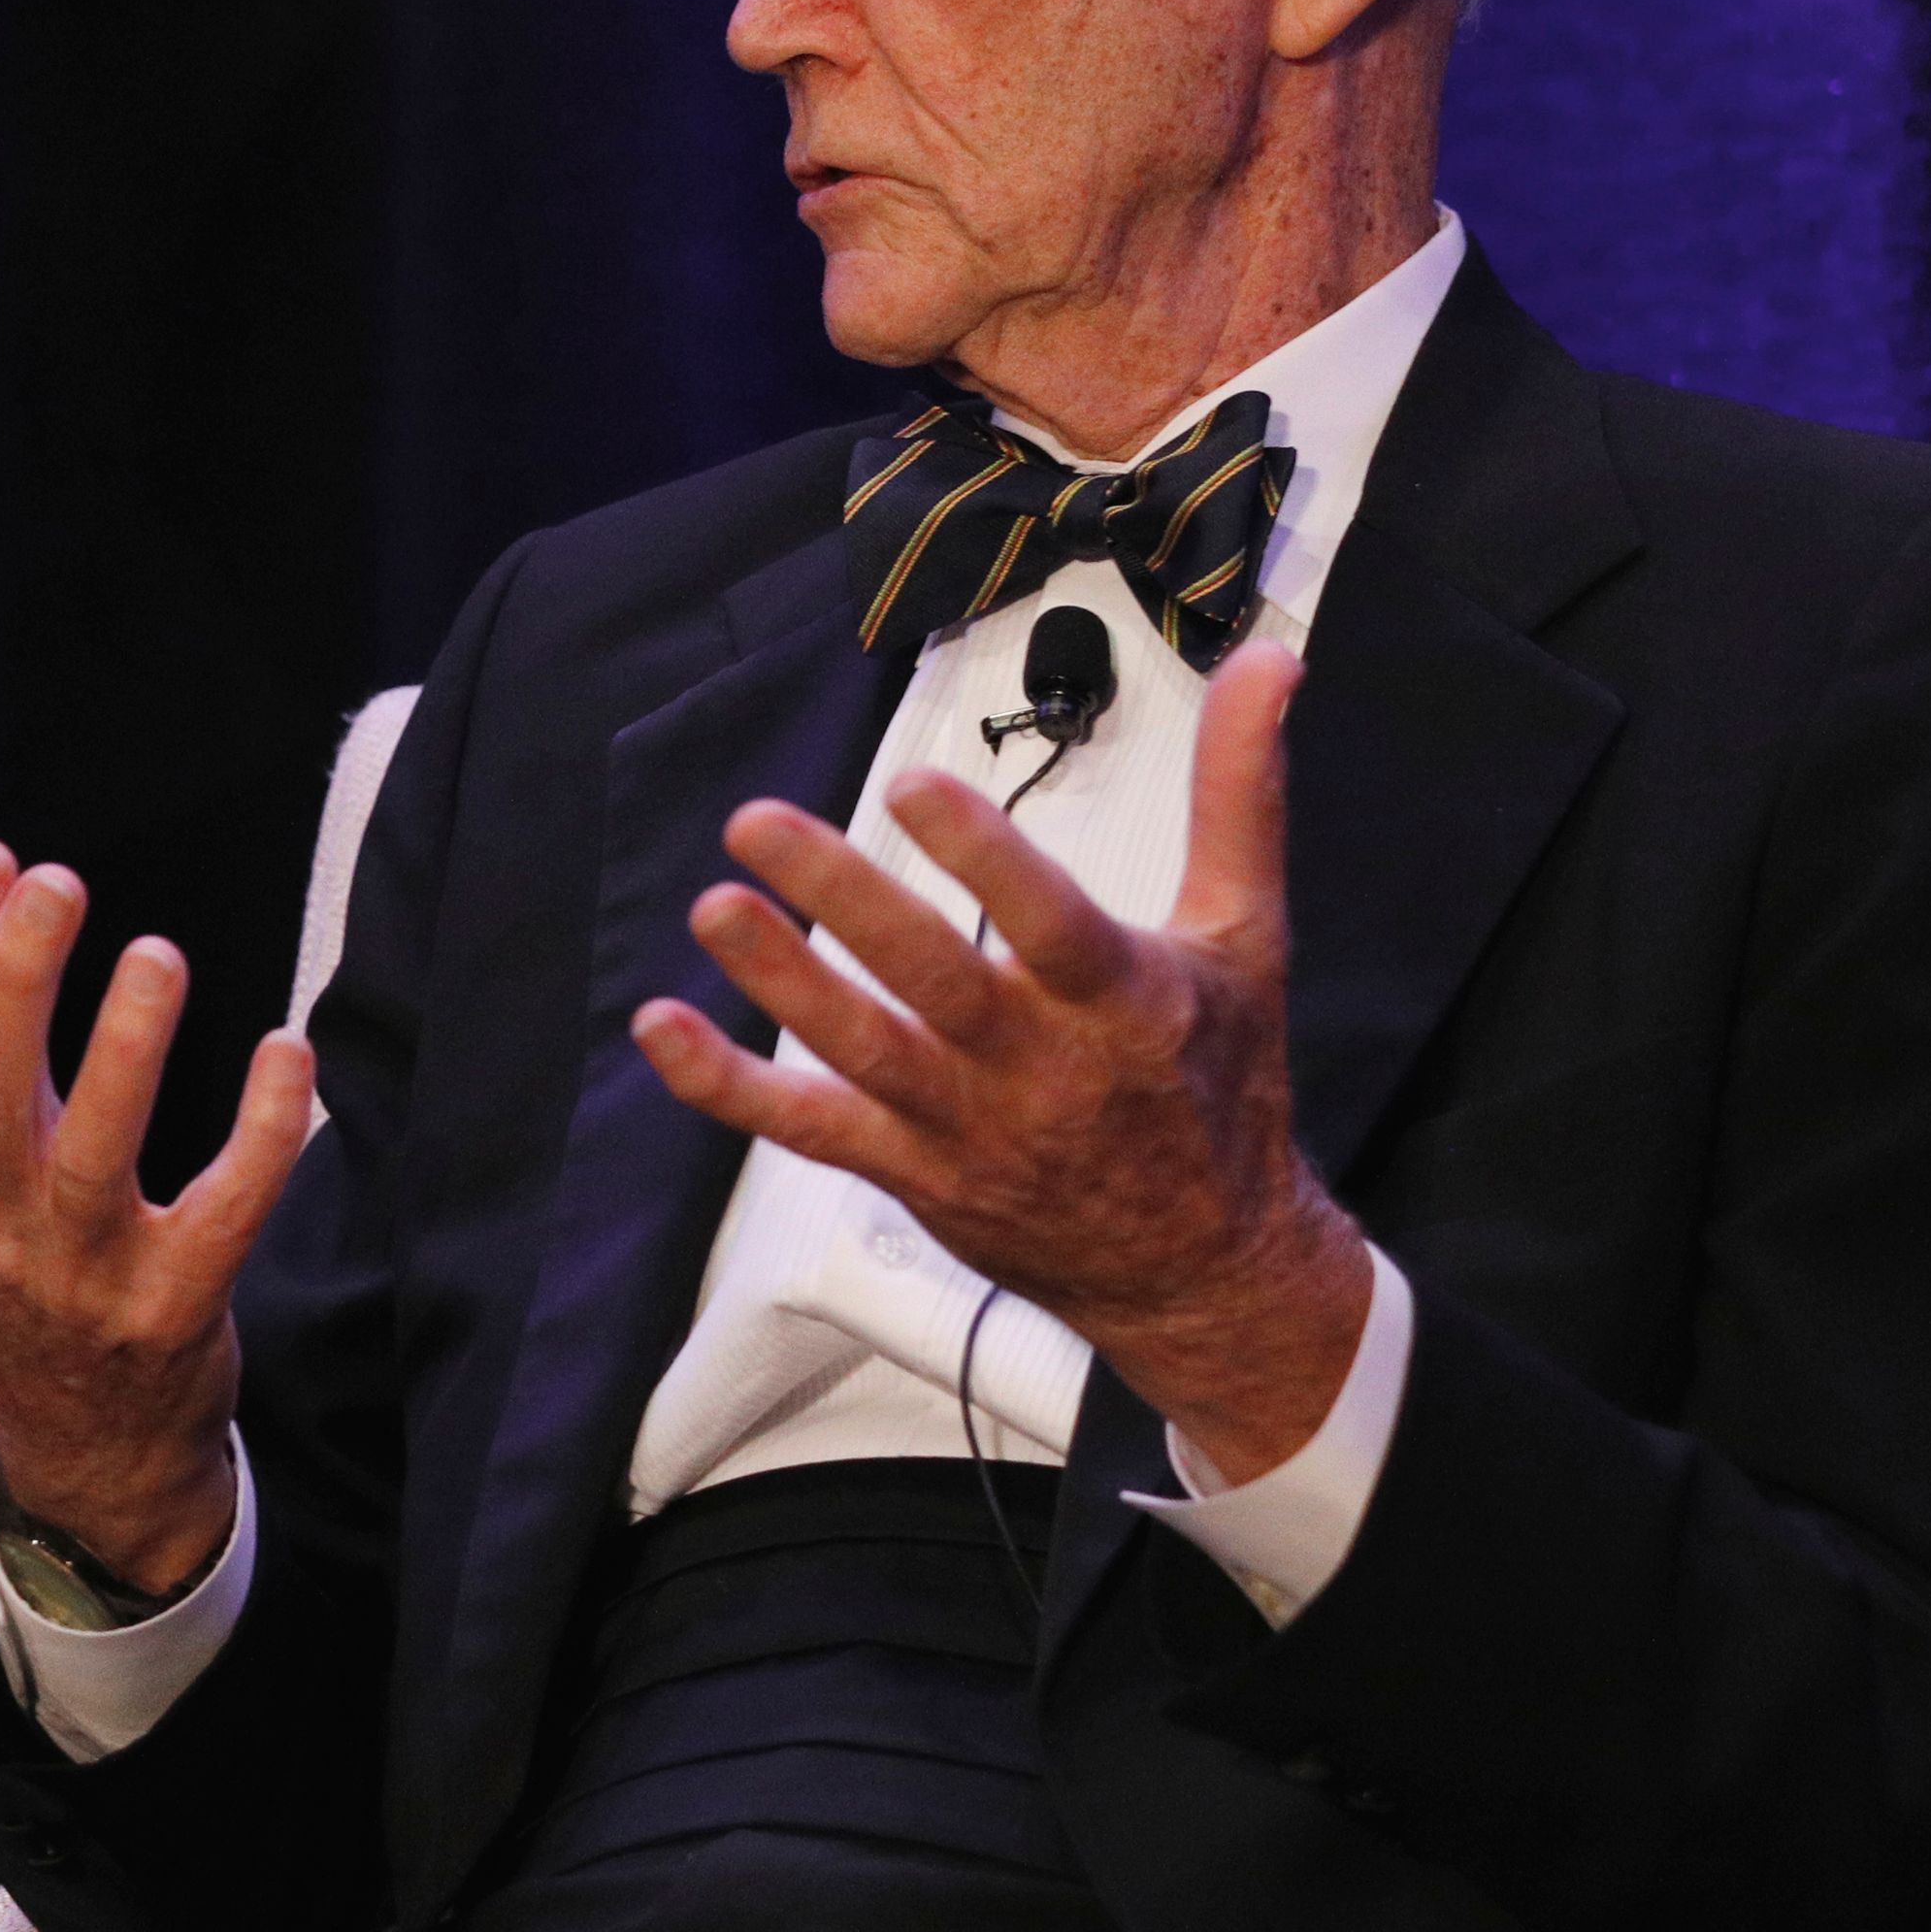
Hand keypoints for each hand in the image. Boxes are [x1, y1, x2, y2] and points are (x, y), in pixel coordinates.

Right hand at [0, 838, 318, 1596]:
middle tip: (56, 883)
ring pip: (96, 1157)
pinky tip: (282, 1054)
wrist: (88, 1448)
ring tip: (155, 956)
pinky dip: (259, 1134)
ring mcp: (80, 1283)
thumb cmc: (31, 1282)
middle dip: (17, 978)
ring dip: (126, 1050)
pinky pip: (224, 1213)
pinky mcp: (172, 1314)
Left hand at [629, 641, 1369, 1481]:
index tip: (915, 784)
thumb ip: (1239, 795)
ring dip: (780, 983)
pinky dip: (729, 1088)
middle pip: (933, 981)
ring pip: (861, 1053)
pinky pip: (810, 1131)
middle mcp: (1042, 1071)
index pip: (1048, 922)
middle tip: (759, 823)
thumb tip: (1269, 662)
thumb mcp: (1248, 937)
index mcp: (1125, 1002)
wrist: (1206, 1269)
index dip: (985, 857)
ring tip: (715, 907)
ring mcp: (968, 1130)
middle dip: (843, 901)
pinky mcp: (913, 1175)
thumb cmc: (1221, 1082)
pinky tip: (661, 1029)